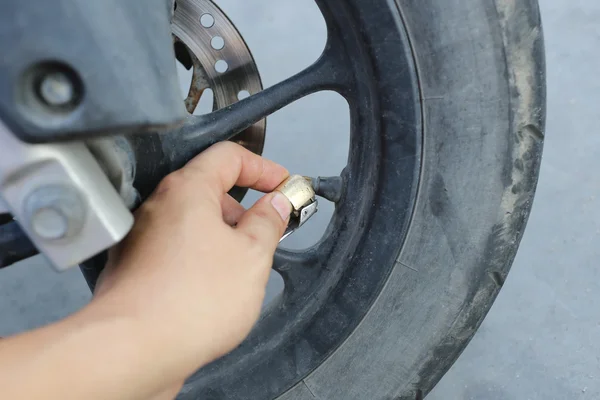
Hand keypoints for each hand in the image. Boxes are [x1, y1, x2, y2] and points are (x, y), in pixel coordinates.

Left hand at [91, 142, 291, 381]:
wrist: (135, 349)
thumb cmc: (190, 302)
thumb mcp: (251, 256)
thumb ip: (268, 222)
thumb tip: (275, 204)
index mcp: (186, 190)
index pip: (229, 156)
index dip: (262, 167)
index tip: (281, 185)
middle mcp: (158, 206)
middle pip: (210, 188)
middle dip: (244, 207)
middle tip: (268, 229)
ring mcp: (142, 236)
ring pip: (193, 221)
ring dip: (224, 234)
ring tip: (242, 266)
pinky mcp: (136, 266)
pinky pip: (177, 247)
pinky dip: (201, 255)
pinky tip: (213, 286)